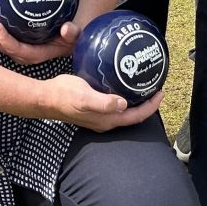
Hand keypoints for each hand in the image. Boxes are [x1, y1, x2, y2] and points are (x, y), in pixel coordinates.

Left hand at [0, 4, 77, 64]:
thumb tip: (67, 28)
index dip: (4, 38)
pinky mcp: (13, 41)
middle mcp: (21, 54)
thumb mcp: (74, 36)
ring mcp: (15, 48)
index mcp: (33, 55)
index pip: (15, 49)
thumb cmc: (69, 40)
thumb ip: (72, 33)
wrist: (67, 43)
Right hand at [40, 75, 164, 131]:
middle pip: (133, 115)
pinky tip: (123, 84)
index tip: (161, 92)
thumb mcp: (84, 98)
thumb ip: (103, 102)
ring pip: (125, 111)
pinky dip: (124, 96)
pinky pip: (115, 104)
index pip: (136, 116)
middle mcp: (106, 121)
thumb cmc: (64, 96)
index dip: (151, 106)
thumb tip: (122, 104)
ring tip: (144, 85)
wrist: (46, 98)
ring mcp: (99, 116)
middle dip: (147, 104)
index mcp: (107, 120)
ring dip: (136, 100)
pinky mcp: (93, 108)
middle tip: (156, 87)